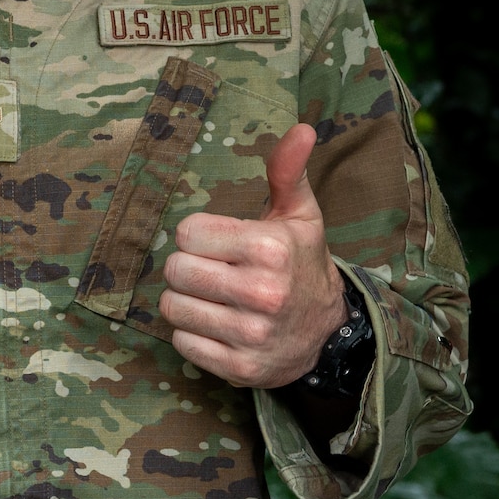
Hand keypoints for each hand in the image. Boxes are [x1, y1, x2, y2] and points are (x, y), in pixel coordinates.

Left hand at [159, 123, 348, 389]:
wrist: (327, 332)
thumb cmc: (300, 261)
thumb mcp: (299, 214)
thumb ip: (287, 171)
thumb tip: (300, 128)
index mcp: (271, 248)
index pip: (186, 233)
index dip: (197, 235)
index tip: (219, 242)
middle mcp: (263, 293)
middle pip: (175, 269)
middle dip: (187, 266)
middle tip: (213, 270)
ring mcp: (251, 335)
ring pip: (172, 307)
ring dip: (186, 300)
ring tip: (214, 297)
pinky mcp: (240, 369)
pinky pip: (181, 342)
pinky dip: (192, 333)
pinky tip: (218, 325)